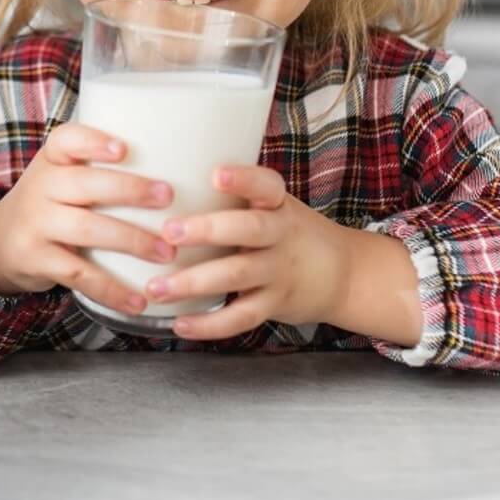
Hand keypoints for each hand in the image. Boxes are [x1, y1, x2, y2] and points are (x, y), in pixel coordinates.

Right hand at [0, 123, 176, 315]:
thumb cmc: (53, 201)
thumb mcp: (63, 173)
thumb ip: (103, 166)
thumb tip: (182, 164)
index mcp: (53, 158)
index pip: (67, 139)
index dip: (94, 142)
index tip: (124, 148)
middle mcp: (41, 186)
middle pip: (86, 184)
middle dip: (130, 190)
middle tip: (168, 196)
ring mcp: (37, 223)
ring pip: (87, 229)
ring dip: (131, 240)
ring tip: (166, 252)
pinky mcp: (36, 259)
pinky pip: (79, 274)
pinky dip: (112, 289)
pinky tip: (138, 300)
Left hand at [145, 165, 348, 339]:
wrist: (343, 274)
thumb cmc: (289, 233)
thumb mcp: (275, 207)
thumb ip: (237, 198)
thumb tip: (167, 185)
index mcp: (278, 205)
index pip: (266, 185)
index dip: (243, 178)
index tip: (216, 174)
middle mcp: (281, 235)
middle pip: (250, 229)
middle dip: (208, 230)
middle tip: (169, 232)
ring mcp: (279, 271)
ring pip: (239, 275)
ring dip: (193, 282)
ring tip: (156, 288)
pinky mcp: (275, 304)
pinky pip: (242, 316)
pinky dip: (210, 324)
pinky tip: (180, 323)